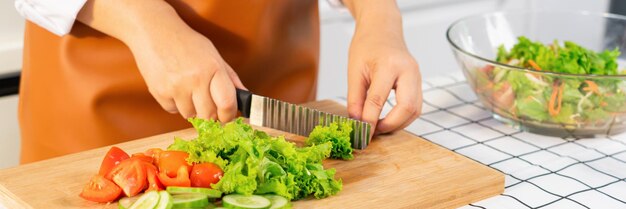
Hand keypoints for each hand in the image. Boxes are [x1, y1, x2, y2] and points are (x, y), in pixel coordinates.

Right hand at [77, 0, 244, 120]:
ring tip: (188, 90)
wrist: (154, 31)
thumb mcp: (213, 55)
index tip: (227, 115)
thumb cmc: (186, 42)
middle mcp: (195, 79)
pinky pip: (173, 110)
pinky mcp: (159, 93)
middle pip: (208, 116)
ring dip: (192, 109)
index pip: (227, 104)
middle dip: (210, 115)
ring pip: (190, 116)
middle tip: (208, 106)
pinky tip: (174, 87)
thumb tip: (245, 95)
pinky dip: (175, 104)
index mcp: (213, 69)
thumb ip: (230, 77)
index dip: (228, 115)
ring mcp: (176, 87)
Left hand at [347, 34, 421, 134]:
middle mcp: (408, 70)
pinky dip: (403, 117)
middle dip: (391, 125)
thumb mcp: (354, 71)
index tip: (361, 134)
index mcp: (389, 65)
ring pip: (415, 110)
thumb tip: (357, 123)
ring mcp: (417, 76)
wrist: (382, 29)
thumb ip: (355, 99)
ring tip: (379, 127)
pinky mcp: (419, 82)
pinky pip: (416, 106)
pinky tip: (388, 120)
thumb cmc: (367, 45)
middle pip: (407, 108)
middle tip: (373, 132)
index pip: (379, 99)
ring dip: (398, 124)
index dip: (369, 120)